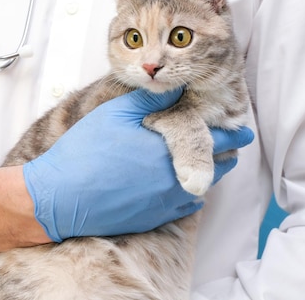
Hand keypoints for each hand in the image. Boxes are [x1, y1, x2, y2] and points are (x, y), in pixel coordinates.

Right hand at [22, 88, 253, 241]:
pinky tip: (186, 187)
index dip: (234, 133)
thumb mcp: (116, 114)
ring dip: (211, 173)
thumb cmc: (85, 151)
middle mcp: (176, 179)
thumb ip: (152, 100)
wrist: (61, 197)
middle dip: (226, 153)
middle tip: (230, 143)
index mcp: (171, 150)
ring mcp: (166, 203)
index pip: (219, 141)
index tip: (244, 128)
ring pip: (204, 188)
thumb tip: (179, 86)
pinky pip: (185, 207)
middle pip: (217, 167)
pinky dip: (192, 194)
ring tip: (212, 162)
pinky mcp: (153, 218)